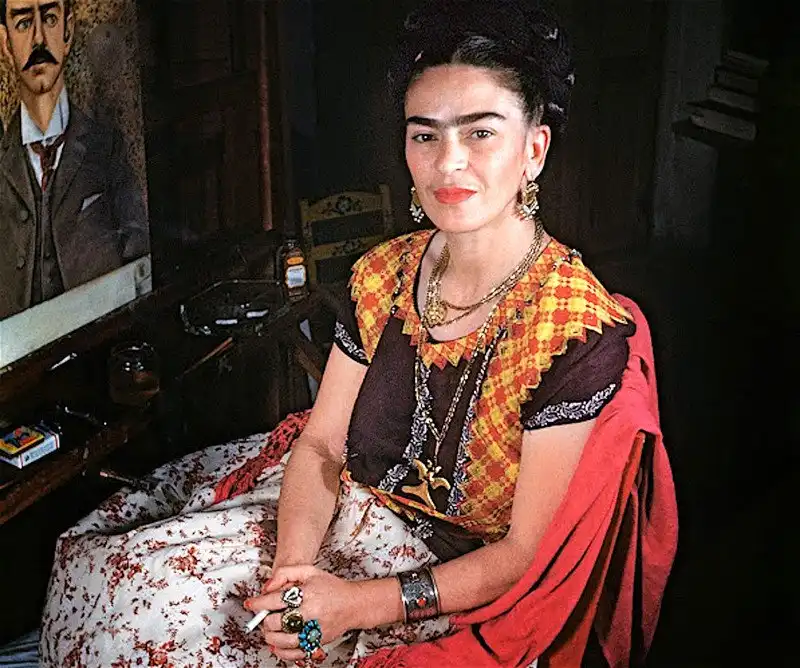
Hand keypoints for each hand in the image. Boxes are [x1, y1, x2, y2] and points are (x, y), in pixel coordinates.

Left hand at [245, 565, 361, 662]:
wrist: (353, 604)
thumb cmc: (331, 587)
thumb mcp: (309, 571)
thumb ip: (285, 573)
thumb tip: (267, 587)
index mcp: (308, 594)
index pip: (277, 600)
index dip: (259, 603)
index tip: (251, 604)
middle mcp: (311, 614)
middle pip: (277, 621)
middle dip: (265, 619)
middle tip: (264, 616)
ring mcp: (314, 631)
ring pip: (283, 640)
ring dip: (270, 635)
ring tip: (269, 628)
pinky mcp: (317, 643)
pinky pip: (295, 653)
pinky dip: (281, 651)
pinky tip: (276, 643)